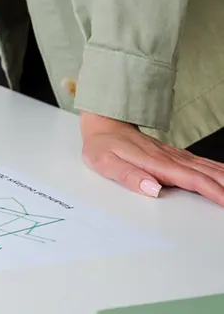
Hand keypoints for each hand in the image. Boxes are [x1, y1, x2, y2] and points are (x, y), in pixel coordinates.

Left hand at [80, 112, 223, 205]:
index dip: (211, 190)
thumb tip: (153, 188)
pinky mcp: (174, 156)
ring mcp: (174, 156)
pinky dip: (218, 171)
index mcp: (155, 162)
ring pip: (207, 167)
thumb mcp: (105, 162)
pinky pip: (202, 164)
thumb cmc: (102, 145)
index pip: (190, 178)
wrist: (103, 124)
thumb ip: (128, 176)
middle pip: (205, 172)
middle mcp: (169, 158)